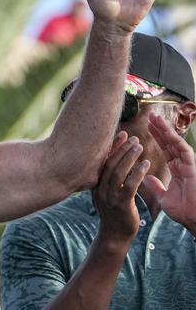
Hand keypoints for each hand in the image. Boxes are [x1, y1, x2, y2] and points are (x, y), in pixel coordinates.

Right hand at [92, 132, 148, 242]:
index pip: (103, 161)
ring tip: (139, 146)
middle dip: (122, 149)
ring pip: (118, 172)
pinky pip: (129, 185)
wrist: (114, 235)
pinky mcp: (121, 205)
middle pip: (110, 164)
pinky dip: (137, 173)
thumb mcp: (106, 193)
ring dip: (129, 157)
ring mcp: (109, 197)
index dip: (112, 147)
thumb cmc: (114, 212)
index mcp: (96, 184)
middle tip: (134, 138)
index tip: (122, 134)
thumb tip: (113, 161)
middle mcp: (100, 188)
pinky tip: (145, 164)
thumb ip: (108, 179)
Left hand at [144, 113, 195, 232]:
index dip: (157, 137)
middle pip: (170, 142)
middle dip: (161, 129)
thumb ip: (155, 186)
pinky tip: (167, 131)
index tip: (148, 126)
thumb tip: (145, 177)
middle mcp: (183, 165)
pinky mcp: (192, 168)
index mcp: (177, 169)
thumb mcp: (163, 197)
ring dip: (166, 130)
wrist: (194, 220)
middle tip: (151, 115)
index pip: (165, 149)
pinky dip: (175, 140)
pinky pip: (184, 151)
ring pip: (176, 143)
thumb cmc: (183, 211)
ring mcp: (189, 165)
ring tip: (156, 118)